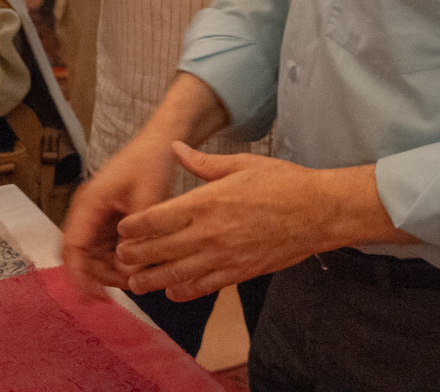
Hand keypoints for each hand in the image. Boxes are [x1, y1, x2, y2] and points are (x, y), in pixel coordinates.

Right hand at [60, 130, 183, 296]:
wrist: (159, 142)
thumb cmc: (150, 162)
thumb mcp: (148, 197)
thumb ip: (139, 234)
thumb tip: (131, 269)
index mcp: (89, 203)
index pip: (72, 247)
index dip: (78, 276)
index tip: (91, 297)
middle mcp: (87, 211)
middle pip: (79, 255)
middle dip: (96, 277)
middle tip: (123, 289)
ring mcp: (96, 216)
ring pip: (91, 256)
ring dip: (107, 272)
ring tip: (134, 280)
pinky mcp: (108, 220)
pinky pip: (105, 249)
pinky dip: (116, 262)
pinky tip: (135, 270)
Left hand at [113, 145, 401, 301]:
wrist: (319, 212)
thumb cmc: (282, 183)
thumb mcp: (241, 163)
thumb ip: (202, 162)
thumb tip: (175, 147)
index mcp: (207, 202)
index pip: (157, 218)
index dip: (134, 227)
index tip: (122, 230)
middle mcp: (210, 233)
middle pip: (160, 249)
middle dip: (136, 256)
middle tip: (120, 258)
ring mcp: (225, 256)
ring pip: (177, 274)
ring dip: (152, 280)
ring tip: (135, 283)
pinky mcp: (240, 273)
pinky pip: (205, 286)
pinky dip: (185, 291)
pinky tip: (172, 292)